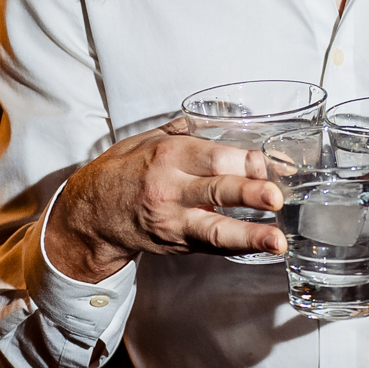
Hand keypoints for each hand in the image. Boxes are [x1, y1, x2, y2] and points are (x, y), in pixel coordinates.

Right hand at [44, 118, 284, 282]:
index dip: (245, 161)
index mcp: (167, 157)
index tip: (269, 164)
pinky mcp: (178, 244)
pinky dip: (240, 248)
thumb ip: (186, 130)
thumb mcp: (147, 140)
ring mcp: (173, 222)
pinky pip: (212, 247)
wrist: (91, 215)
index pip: (212, 157)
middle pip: (216, 191)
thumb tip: (227, 120)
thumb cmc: (123, 172)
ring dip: (250, 236)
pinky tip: (263, 247)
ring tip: (277, 241)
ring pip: (215, 230)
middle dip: (248, 194)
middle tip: (276, 197)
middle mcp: (170, 191)